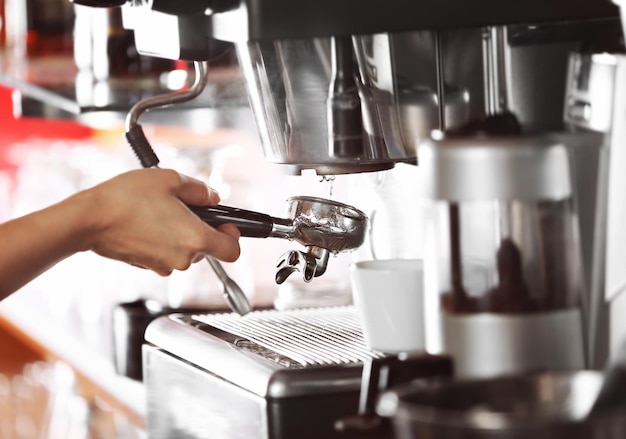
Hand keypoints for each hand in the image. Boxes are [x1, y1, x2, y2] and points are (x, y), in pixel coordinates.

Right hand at [82, 168, 240, 274]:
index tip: (226, 225)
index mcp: (195, 238)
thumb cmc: (126, 199)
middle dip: (200, 228)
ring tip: (160, 212)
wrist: (89, 219)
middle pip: (206, 248)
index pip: (232, 251)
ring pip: (184, 251)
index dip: (233, 236)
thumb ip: (200, 190)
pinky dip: (161, 241)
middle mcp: (182, 258)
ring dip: (179, 234)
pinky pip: (165, 254)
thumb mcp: (171, 180)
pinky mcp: (146, 266)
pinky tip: (146, 223)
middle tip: (184, 209)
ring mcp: (163, 265)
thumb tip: (213, 197)